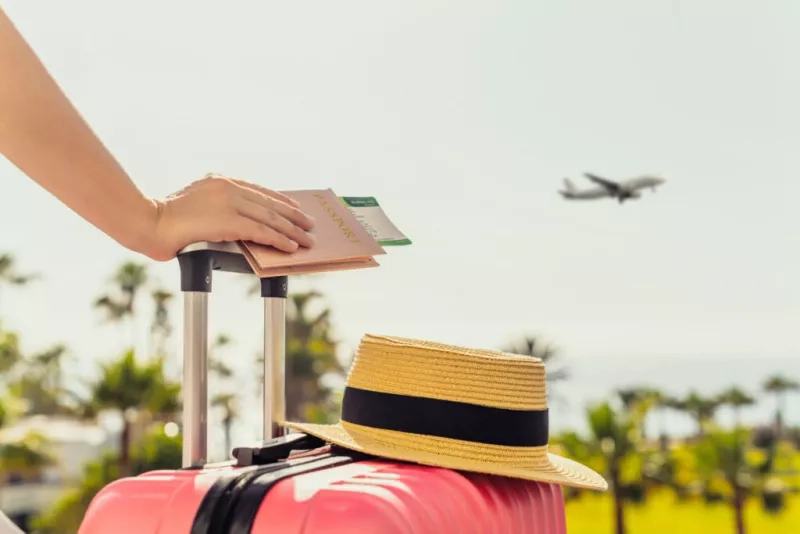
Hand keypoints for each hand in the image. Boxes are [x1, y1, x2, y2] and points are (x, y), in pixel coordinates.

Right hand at [146, 173, 315, 260]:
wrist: (149, 222)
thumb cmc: (165, 220)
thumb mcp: (195, 206)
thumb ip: (216, 208)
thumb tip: (236, 223)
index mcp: (219, 181)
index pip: (258, 190)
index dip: (279, 200)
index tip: (294, 207)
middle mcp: (227, 187)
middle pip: (269, 202)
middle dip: (292, 215)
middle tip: (309, 224)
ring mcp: (229, 202)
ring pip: (270, 217)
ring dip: (292, 230)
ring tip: (306, 239)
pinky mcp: (229, 220)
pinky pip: (262, 230)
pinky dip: (279, 239)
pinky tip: (290, 246)